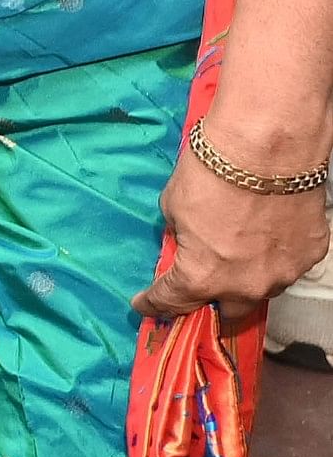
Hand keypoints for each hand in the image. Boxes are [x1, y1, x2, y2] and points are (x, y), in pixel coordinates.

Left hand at [134, 133, 332, 321]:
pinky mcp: (311, 254)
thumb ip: (179, 236)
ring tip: (238, 253)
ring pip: (261, 289)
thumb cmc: (212, 172)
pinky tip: (267, 236)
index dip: (154, 303)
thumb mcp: (173, 207)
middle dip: (209, 299)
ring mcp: (284, 272)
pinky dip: (274, 256)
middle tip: (200, 283)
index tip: (145, 303)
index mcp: (203, 276)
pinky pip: (288, 265)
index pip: (172, 301)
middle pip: (226, 309)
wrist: (268, 147)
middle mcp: (246, 285)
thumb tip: (186, 241)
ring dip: (246, 278)